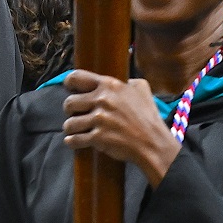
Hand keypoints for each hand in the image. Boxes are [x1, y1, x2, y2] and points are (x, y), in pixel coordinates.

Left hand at [62, 72, 181, 185]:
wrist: (154, 144)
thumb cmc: (149, 118)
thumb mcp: (143, 90)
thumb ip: (129, 82)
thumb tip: (123, 81)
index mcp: (110, 86)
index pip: (76, 78)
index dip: (69, 84)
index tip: (70, 90)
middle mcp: (102, 100)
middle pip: (69, 102)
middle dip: (70, 110)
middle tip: (77, 114)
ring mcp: (99, 120)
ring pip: (69, 123)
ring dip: (71, 127)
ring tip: (77, 130)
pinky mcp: (98, 138)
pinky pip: (75, 139)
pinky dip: (72, 141)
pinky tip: (74, 141)